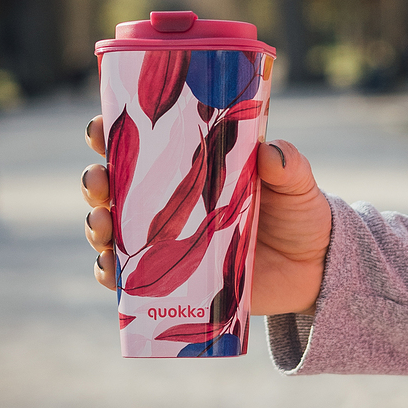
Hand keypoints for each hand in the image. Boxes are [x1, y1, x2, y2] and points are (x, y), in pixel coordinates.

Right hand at [82, 116, 331, 315]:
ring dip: (96, 226)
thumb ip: (289, 165)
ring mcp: (167, 241)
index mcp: (193, 166)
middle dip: (95, 181)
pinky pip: (127, 280)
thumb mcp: (298, 183)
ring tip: (102, 225)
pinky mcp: (172, 280)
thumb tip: (271, 152)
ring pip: (113, 230)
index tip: (100, 127)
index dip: (113, 133)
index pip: (143, 144)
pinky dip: (110, 274)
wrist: (312, 267)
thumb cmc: (298, 212)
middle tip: (99, 181)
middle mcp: (170, 201)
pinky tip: (111, 270)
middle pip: (115, 186)